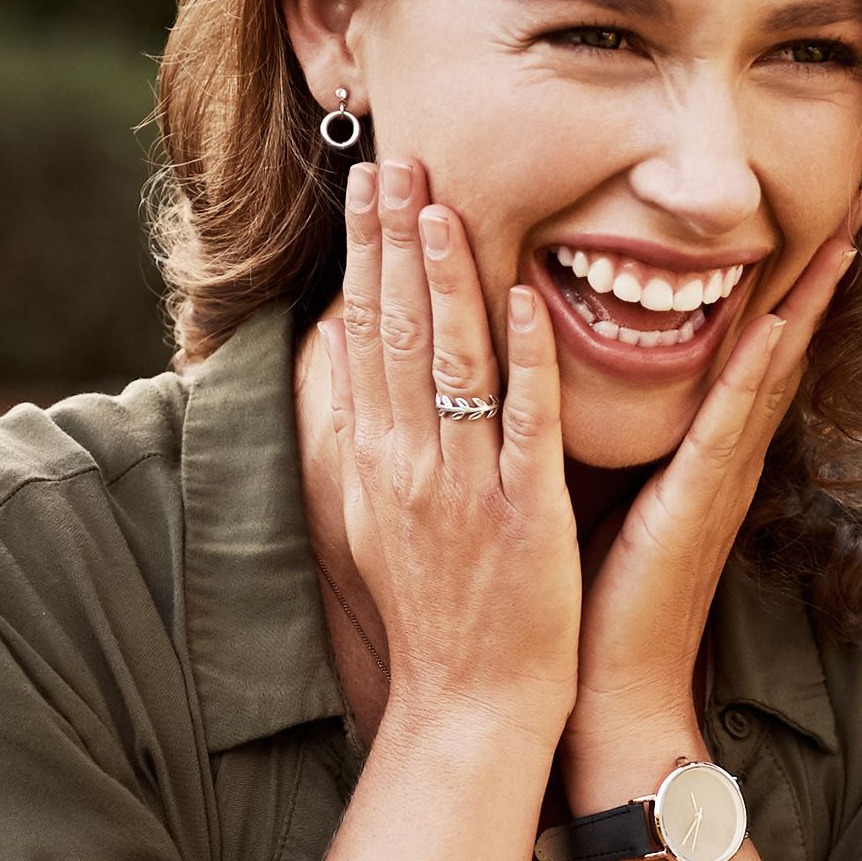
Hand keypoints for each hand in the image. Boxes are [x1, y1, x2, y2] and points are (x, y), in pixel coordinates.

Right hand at [295, 159, 576, 741]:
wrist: (467, 704)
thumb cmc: (435, 613)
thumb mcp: (378, 515)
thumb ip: (365, 432)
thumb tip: (338, 354)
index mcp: (379, 459)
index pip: (365, 335)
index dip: (366, 254)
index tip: (368, 184)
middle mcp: (410, 463)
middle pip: (396, 330)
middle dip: (392, 239)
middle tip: (394, 156)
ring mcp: (463, 486)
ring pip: (451, 362)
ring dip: (446, 276)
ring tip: (442, 200)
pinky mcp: (522, 513)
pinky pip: (522, 424)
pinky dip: (523, 361)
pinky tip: (523, 300)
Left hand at [569, 199, 861, 787]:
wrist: (611, 693)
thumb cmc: (597, 604)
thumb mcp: (606, 496)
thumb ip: (616, 442)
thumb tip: (584, 380)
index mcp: (704, 456)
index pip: (752, 352)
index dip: (784, 284)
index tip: (812, 221)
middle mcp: (726, 459)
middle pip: (782, 343)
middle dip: (819, 271)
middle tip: (858, 200)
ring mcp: (720, 478)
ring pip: (772, 367)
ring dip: (808, 297)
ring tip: (843, 232)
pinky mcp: (697, 501)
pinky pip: (732, 419)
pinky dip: (756, 364)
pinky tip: (777, 316)